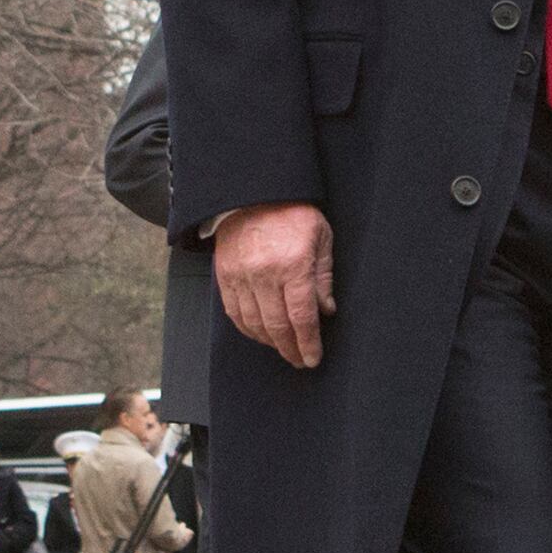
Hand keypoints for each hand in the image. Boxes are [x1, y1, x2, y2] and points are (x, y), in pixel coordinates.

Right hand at [217, 202, 336, 369]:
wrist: (255, 191)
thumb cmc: (294, 213)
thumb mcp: (321, 238)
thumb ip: (324, 276)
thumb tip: (326, 311)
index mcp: (293, 265)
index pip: (302, 317)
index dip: (308, 343)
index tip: (313, 358)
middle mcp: (265, 274)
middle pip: (277, 326)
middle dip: (290, 349)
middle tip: (300, 360)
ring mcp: (241, 275)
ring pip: (254, 323)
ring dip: (270, 342)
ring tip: (283, 348)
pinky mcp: (224, 274)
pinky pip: (234, 312)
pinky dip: (248, 328)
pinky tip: (260, 334)